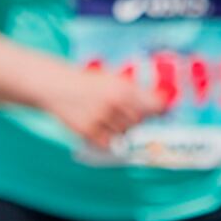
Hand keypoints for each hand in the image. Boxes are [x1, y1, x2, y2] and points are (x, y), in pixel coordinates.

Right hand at [42, 63, 164, 152]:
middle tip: (126, 112)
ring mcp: (102, 119)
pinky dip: (108, 137)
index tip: (163, 111)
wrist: (56, 86)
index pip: (154, 104)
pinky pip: (108, 142)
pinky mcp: (89, 132)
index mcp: (123, 87)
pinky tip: (100, 126)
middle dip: (136, 117)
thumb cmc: (85, 81)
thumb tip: (158, 102)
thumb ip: (132, 90)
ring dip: (122, 127)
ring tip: (109, 116)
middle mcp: (115, 103)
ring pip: (124, 132)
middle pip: (139, 120)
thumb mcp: (111, 78)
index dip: (161, 109)